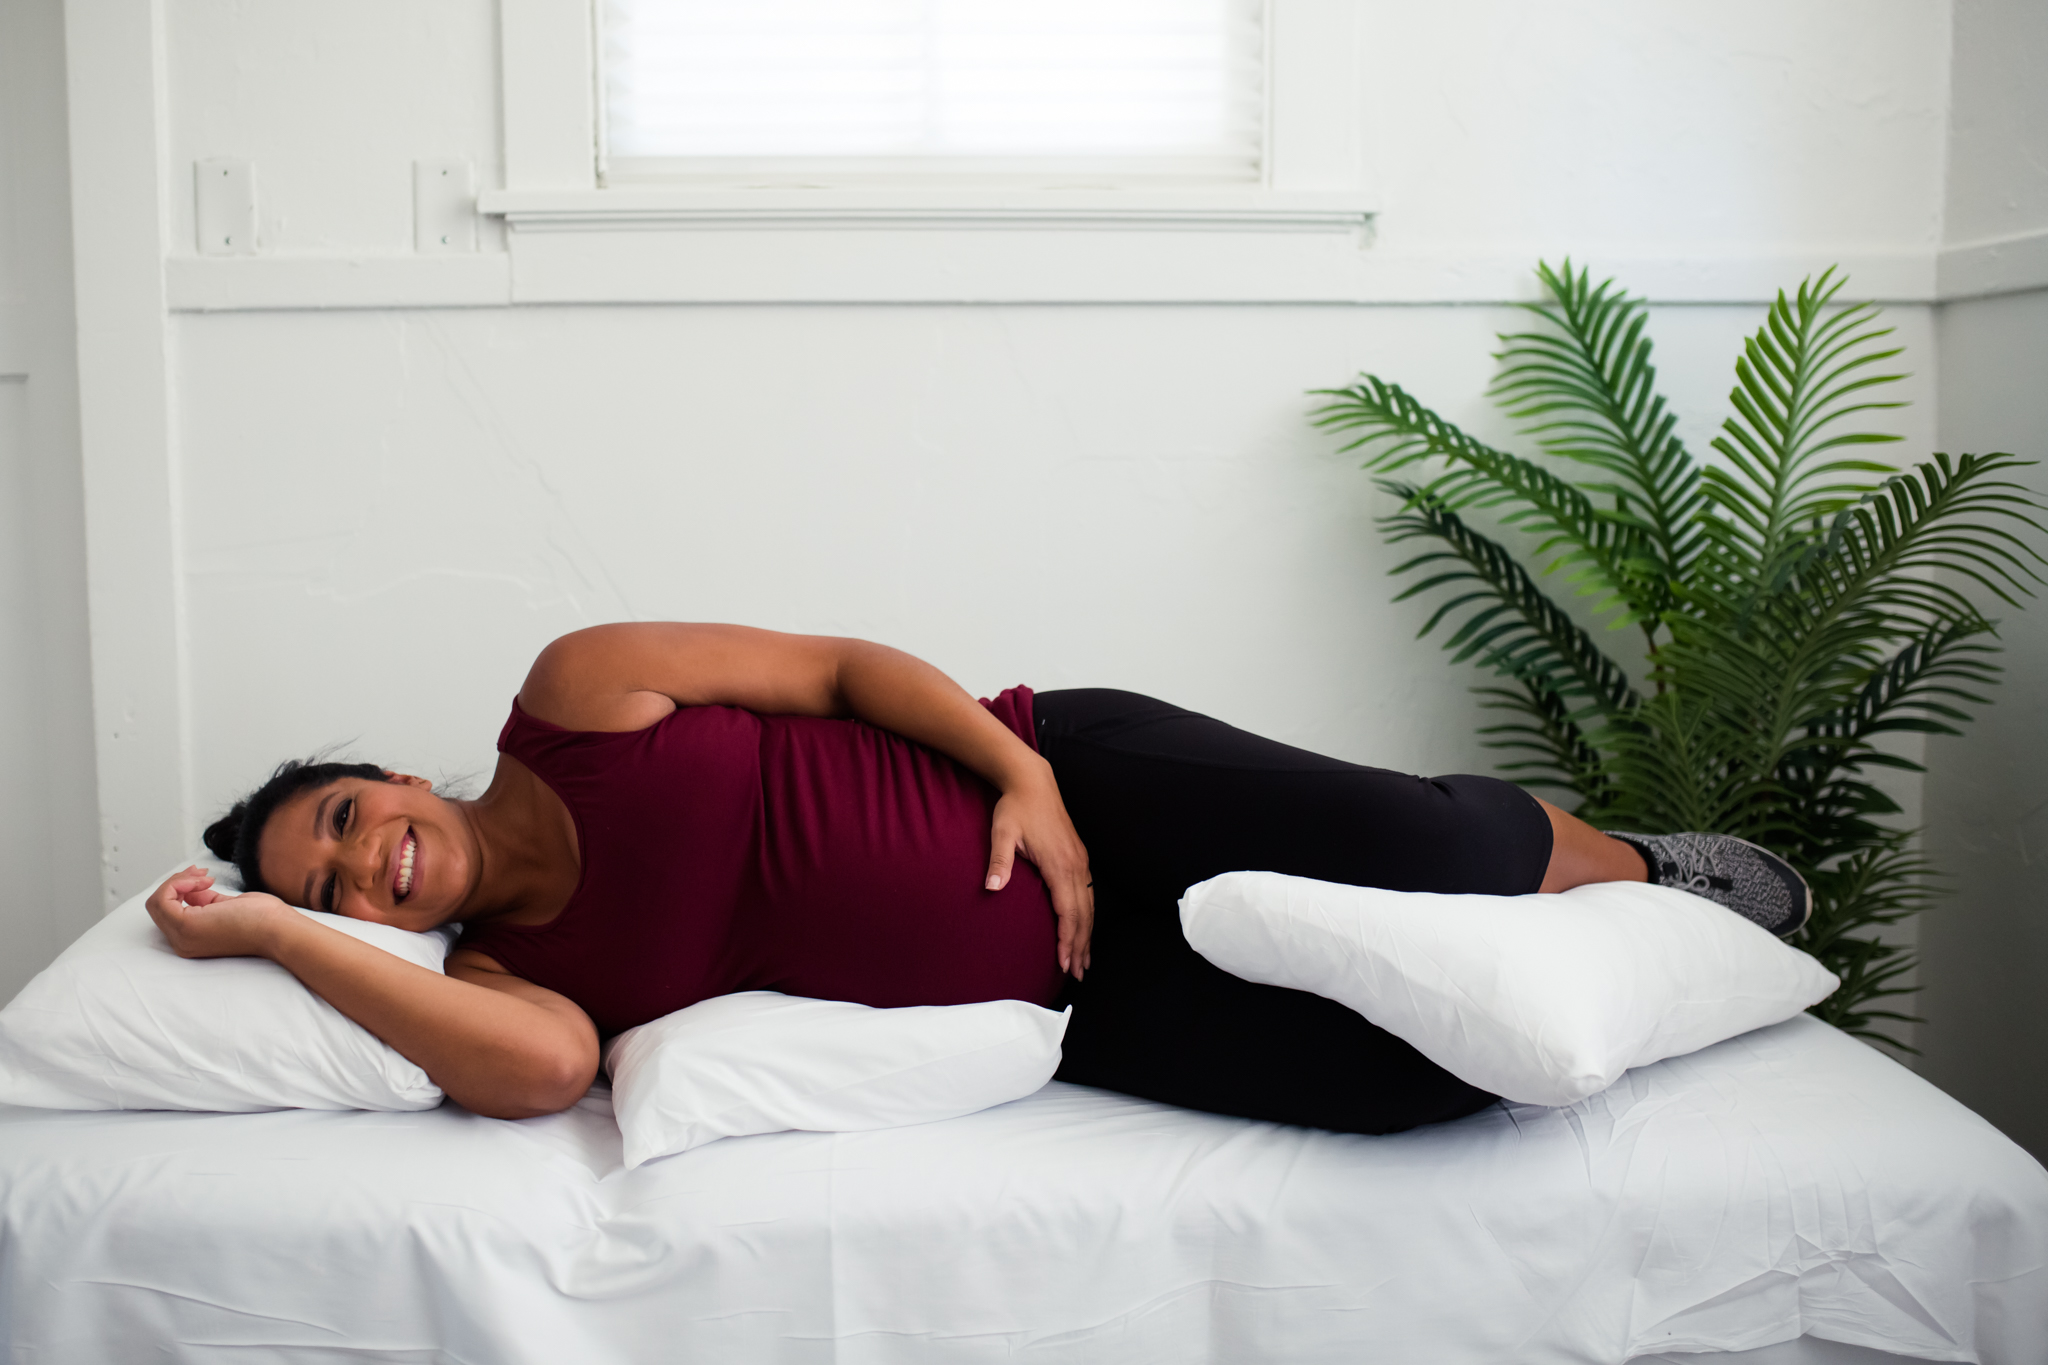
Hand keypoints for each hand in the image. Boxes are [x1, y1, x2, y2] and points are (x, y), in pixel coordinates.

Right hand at [144, 866, 294, 959]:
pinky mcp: (185, 927)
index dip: (181, 889)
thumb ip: (205, 901)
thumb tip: (193, 890)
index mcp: (193, 939)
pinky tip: (200, 880)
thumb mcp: (227, 906)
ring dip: (177, 881)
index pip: (169, 911)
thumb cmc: (264, 919)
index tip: (204, 877)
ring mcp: (182, 938)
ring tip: (204, 876)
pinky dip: (176, 883)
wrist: (279, 930)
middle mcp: (183, 943)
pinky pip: (161, 900)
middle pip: (158, 906)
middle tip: (201, 872)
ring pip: (156, 902)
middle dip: (177, 882)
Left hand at [985, 765, 1094, 979]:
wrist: (1032, 782)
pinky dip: (1088, 916)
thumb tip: (992, 888)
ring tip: (1085, 961)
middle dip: (1081, 945)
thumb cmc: (1015, 808)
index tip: (1065, 963)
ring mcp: (1080, 861)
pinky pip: (1088, 894)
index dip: (1068, 939)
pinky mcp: (1079, 857)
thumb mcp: (1002, 832)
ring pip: (1089, 906)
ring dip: (1088, 934)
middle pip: (1084, 914)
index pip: (1068, 910)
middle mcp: (1075, 865)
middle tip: (1078, 973)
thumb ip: (999, 861)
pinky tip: (1084, 927)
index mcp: (1059, 863)